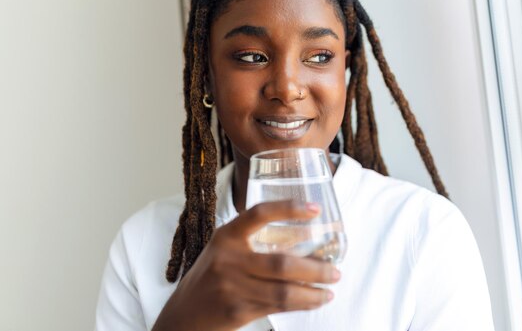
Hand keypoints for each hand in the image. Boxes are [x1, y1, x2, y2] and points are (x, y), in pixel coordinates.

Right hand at [152, 200, 340, 330]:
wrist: (182, 315)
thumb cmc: (212, 277)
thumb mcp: (223, 250)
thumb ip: (251, 241)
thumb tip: (304, 238)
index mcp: (226, 236)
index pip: (259, 214)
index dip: (288, 208)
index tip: (315, 209)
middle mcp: (228, 259)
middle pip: (282, 263)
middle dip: (316, 268)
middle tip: (336, 269)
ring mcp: (232, 286)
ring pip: (284, 290)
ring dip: (314, 291)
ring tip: (331, 288)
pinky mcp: (237, 311)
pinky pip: (278, 306)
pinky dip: (302, 303)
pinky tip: (315, 300)